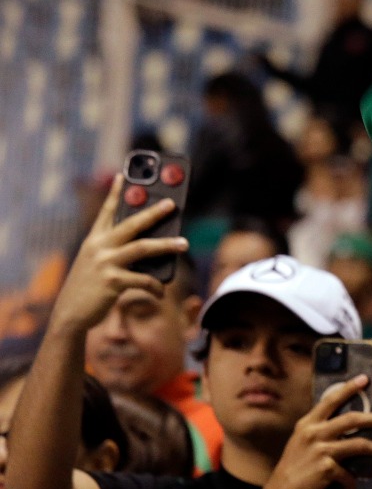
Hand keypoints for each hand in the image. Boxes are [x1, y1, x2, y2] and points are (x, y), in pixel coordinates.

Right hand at [51, 179, 187, 334]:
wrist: (71, 313)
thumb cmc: (89, 287)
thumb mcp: (96, 263)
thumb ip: (114, 252)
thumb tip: (148, 248)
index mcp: (94, 239)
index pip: (107, 211)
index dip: (115, 193)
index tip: (123, 175)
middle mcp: (99, 247)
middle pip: (131, 224)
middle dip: (153, 213)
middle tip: (171, 205)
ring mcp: (105, 263)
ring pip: (142, 248)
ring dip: (166, 245)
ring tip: (184, 244)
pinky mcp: (112, 281)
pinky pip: (144, 280)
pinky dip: (156, 286)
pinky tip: (161, 293)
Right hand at [256, 377, 371, 488]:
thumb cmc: (294, 467)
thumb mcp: (302, 442)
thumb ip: (320, 430)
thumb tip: (348, 425)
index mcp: (307, 423)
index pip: (331, 400)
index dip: (349, 388)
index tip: (365, 379)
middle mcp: (314, 433)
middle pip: (353, 419)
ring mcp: (320, 451)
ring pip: (360, 444)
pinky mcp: (326, 469)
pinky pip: (350, 474)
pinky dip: (353, 482)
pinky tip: (352, 488)